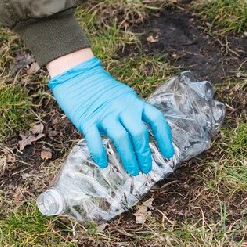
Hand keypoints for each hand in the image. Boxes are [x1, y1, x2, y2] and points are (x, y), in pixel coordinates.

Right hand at [49, 57, 174, 174]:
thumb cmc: (103, 89)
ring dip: (128, 158)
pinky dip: (100, 154)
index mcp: (135, 102)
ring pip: (121, 139)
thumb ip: (135, 112)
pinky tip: (104, 165)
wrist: (77, 75)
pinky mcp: (86, 119)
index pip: (156, 119)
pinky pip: (94, 140)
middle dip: (145, 154)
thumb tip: (147, 134)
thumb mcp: (125, 96)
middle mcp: (123, 108)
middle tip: (147, 169)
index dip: (164, 137)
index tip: (168, 153)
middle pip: (139, 133)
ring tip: (133, 171)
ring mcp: (104, 114)